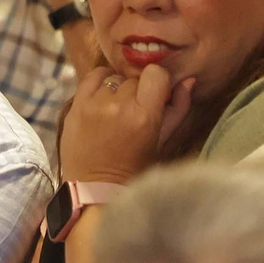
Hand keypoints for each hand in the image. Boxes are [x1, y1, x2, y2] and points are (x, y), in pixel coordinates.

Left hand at [58, 65, 194, 183]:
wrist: (95, 188)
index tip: (156, 94)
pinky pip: (92, 76)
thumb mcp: (162, 141)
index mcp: (144, 116)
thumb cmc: (135, 168)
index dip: (159, 81)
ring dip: (118, 90)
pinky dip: (100, 83)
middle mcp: (119, 106)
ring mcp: (94, 104)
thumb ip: (178, 108)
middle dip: (138, 91)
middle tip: (134, 111)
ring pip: (114, 78)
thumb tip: (188, 79)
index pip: (156, 73)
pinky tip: (102, 98)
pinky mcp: (76, 105)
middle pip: (134, 79)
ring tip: (116, 110)